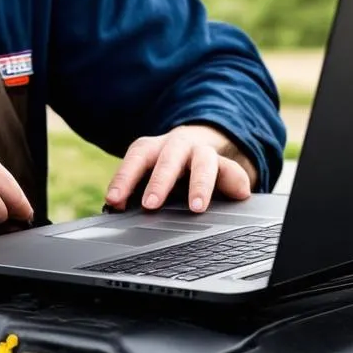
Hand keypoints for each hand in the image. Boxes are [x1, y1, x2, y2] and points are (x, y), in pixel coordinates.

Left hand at [105, 125, 257, 214]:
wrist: (204, 143)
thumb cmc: (167, 166)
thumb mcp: (148, 173)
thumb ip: (132, 189)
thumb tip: (113, 209)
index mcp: (153, 148)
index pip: (136, 159)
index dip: (124, 179)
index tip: (114, 200)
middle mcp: (178, 146)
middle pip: (168, 159)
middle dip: (159, 181)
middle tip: (150, 204)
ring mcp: (204, 153)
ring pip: (204, 161)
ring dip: (199, 184)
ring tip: (196, 207)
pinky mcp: (227, 165)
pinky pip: (234, 171)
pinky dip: (237, 183)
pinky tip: (239, 196)